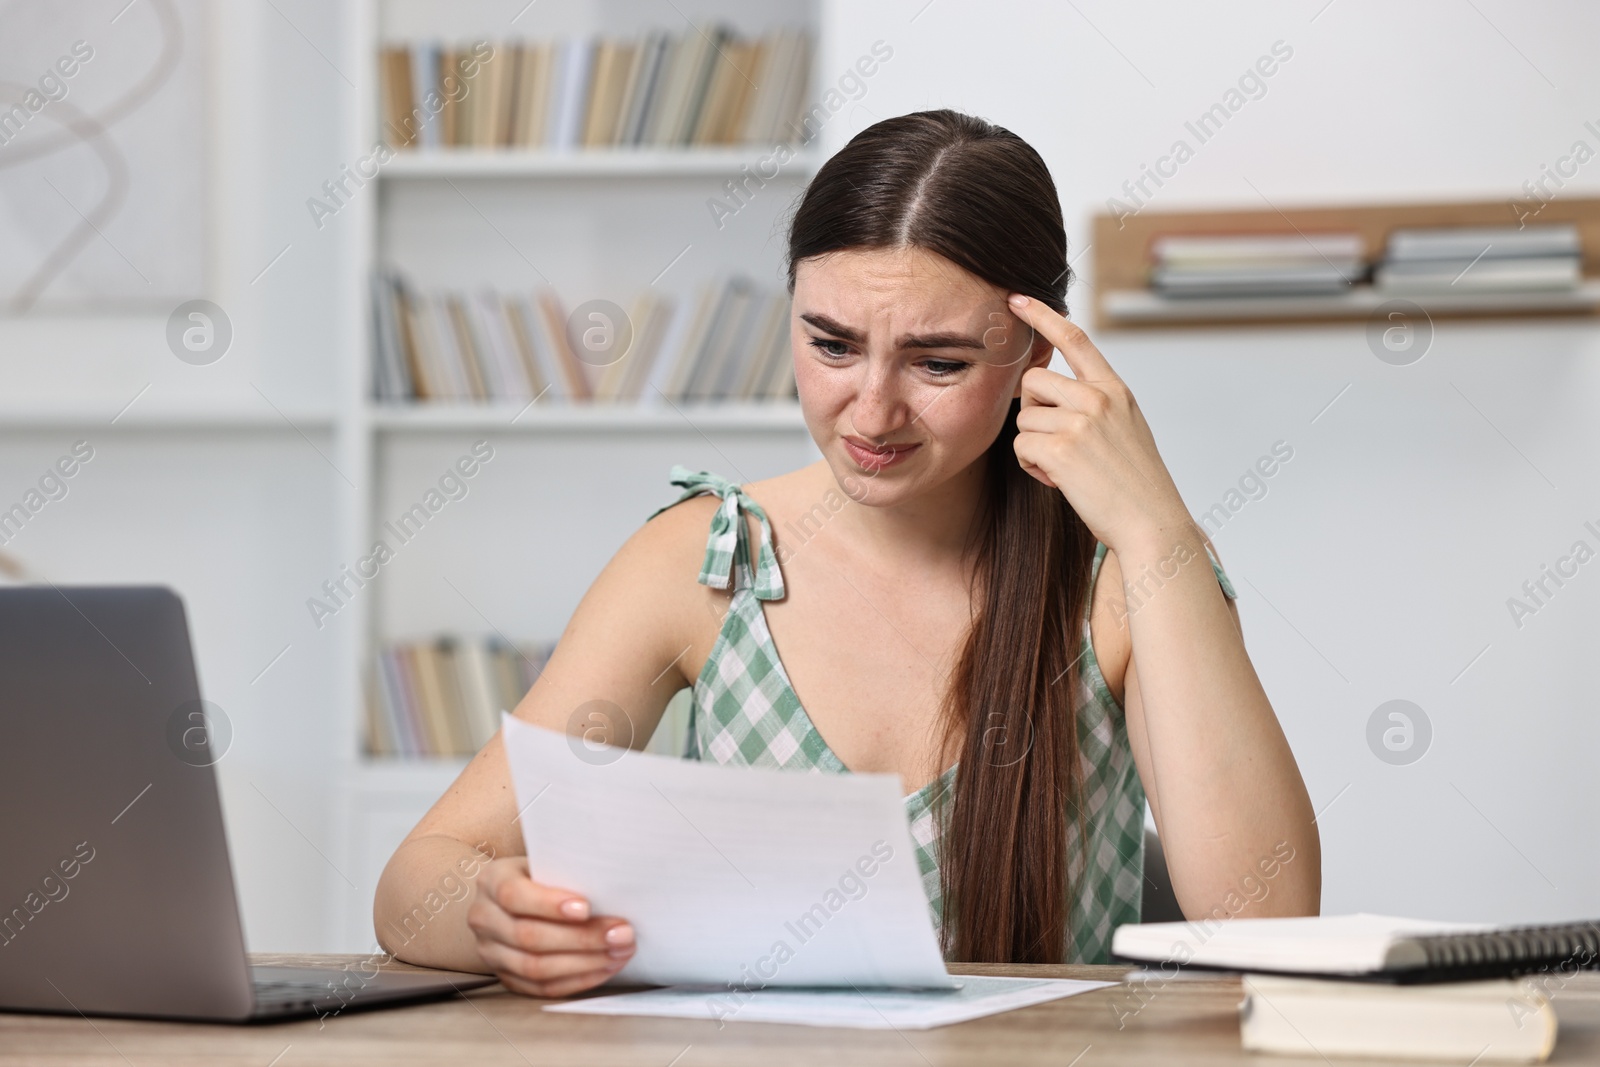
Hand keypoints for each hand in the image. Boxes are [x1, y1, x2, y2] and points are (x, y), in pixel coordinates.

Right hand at [467, 856, 635, 996]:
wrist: (515, 896)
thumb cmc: (542, 874)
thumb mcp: (547, 861)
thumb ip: (567, 871)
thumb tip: (612, 885)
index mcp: (492, 881)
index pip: (514, 895)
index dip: (549, 904)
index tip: (587, 908)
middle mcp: (484, 918)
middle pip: (529, 937)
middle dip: (582, 938)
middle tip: (622, 934)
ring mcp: (491, 952)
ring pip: (536, 968)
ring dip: (585, 963)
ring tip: (620, 952)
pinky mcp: (506, 977)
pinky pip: (542, 988)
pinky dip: (578, 980)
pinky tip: (605, 967)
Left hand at [1005, 293, 1192, 552]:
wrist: (1151, 524)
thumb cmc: (1134, 485)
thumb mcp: (1124, 429)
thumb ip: (1092, 404)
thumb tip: (1043, 394)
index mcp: (1115, 390)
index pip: (1074, 339)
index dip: (1042, 315)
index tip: (1016, 298)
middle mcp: (1098, 398)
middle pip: (1032, 383)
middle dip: (1031, 413)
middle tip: (1055, 443)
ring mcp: (1080, 422)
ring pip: (1023, 420)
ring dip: (1034, 447)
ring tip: (1067, 469)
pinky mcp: (1061, 449)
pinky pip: (1020, 447)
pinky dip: (1032, 468)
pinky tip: (1059, 481)